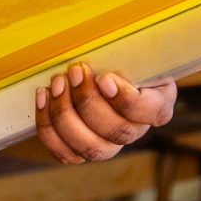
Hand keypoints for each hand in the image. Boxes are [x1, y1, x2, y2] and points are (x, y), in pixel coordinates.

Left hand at [34, 64, 176, 163]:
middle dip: (89, 102)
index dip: (125, 100)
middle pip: (116, 132)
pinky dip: (49, 126)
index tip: (103, 78)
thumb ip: (132, 54)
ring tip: (57, 83)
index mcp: (157, 105)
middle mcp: (135, 131)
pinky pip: (64, 151)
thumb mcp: (135, 49)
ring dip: (66, 114)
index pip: (149, 112)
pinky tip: (43, 96)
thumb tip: (107, 68)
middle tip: (75, 71)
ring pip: (89, 147)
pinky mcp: (81, 150)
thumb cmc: (122, 54)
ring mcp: (109, 145)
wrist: (105, 64)